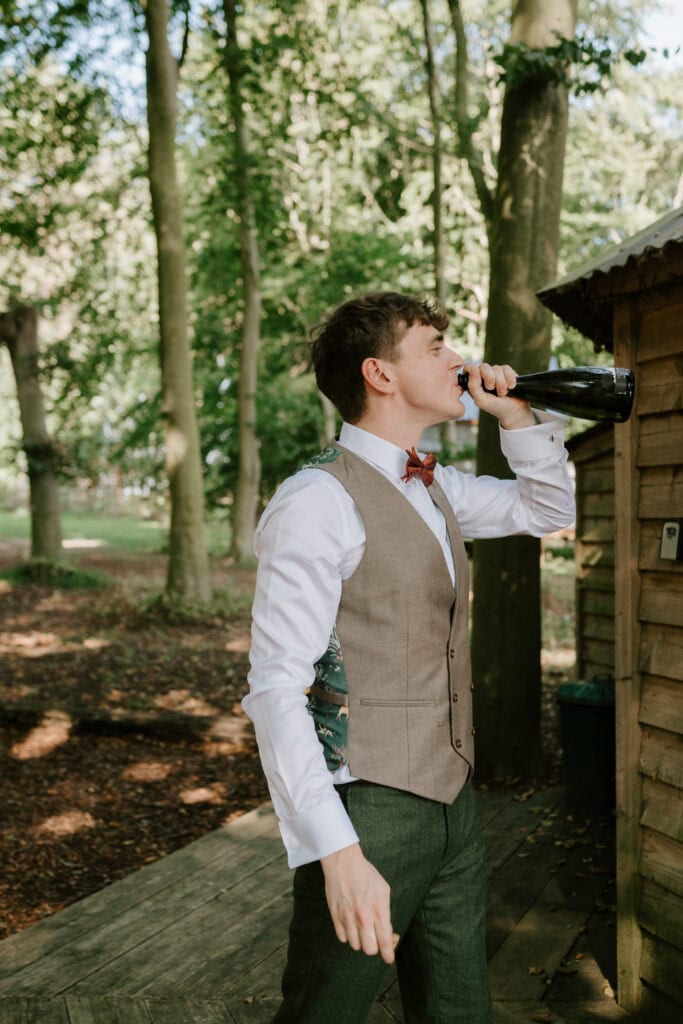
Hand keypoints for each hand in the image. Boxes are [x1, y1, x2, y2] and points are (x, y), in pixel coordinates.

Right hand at [320, 843, 398, 963]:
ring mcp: (348, 918)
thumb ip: (385, 913)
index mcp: (379, 910)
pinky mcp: (335, 917)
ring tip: (361, 927)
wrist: (343, 862)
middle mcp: (363, 917)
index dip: (388, 955)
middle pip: (370, 950)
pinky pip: (342, 938)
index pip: (385, 942)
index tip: (389, 959)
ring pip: (355, 945)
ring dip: (360, 940)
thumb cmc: (366, 875)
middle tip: (374, 938)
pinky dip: (348, 935)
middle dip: (374, 947)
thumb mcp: (384, 890)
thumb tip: (386, 932)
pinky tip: (350, 923)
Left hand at [462, 361, 534, 429]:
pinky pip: (506, 368)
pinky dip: (510, 379)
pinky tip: (511, 387)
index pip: (469, 367)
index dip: (475, 372)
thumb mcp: (480, 399)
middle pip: (484, 366)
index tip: (482, 383)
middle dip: (490, 379)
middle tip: (493, 390)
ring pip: (496, 368)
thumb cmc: (495, 406)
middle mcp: (483, 376)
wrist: (514, 410)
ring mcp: (495, 373)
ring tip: (503, 393)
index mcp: (474, 382)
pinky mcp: (506, 372)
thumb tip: (474, 369)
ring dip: (501, 383)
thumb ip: (473, 385)